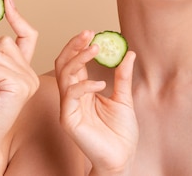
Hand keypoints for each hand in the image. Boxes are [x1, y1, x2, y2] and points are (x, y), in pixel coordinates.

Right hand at [55, 31, 136, 175]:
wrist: (122, 158)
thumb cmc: (120, 133)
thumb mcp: (124, 98)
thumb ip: (122, 76)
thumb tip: (128, 53)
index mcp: (81, 91)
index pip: (72, 63)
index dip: (78, 46)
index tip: (91, 33)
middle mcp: (71, 97)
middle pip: (63, 64)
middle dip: (74, 47)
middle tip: (88, 34)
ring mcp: (68, 108)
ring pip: (64, 75)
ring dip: (78, 59)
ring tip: (95, 49)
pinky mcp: (69, 120)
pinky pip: (71, 96)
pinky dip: (84, 85)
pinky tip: (101, 84)